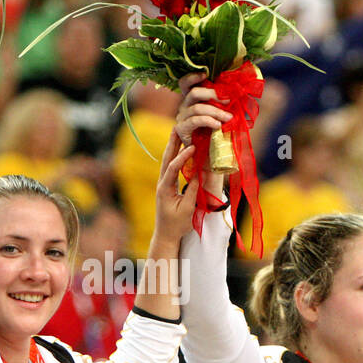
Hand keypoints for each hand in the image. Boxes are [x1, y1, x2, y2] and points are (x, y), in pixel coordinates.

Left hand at [151, 131, 199, 245]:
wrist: (166, 236)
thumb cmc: (177, 225)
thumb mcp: (187, 209)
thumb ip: (193, 191)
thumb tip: (200, 174)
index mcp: (164, 188)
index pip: (172, 168)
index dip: (182, 157)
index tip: (193, 147)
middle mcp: (161, 183)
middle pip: (166, 158)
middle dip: (173, 142)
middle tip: (178, 126)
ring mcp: (163, 184)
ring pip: (167, 161)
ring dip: (173, 146)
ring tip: (179, 131)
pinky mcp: (167, 186)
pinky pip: (171, 167)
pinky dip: (176, 155)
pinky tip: (182, 148)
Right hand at [174, 72, 231, 146]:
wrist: (212, 157)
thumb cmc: (218, 134)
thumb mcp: (223, 115)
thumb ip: (225, 104)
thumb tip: (238, 93)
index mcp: (192, 100)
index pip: (185, 83)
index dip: (192, 77)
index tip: (205, 74)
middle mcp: (184, 107)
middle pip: (194, 93)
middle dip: (213, 94)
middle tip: (229, 100)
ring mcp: (181, 118)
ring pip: (197, 108)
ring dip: (216, 111)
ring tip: (229, 118)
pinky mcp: (181, 130)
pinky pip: (195, 121)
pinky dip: (208, 121)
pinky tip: (218, 126)